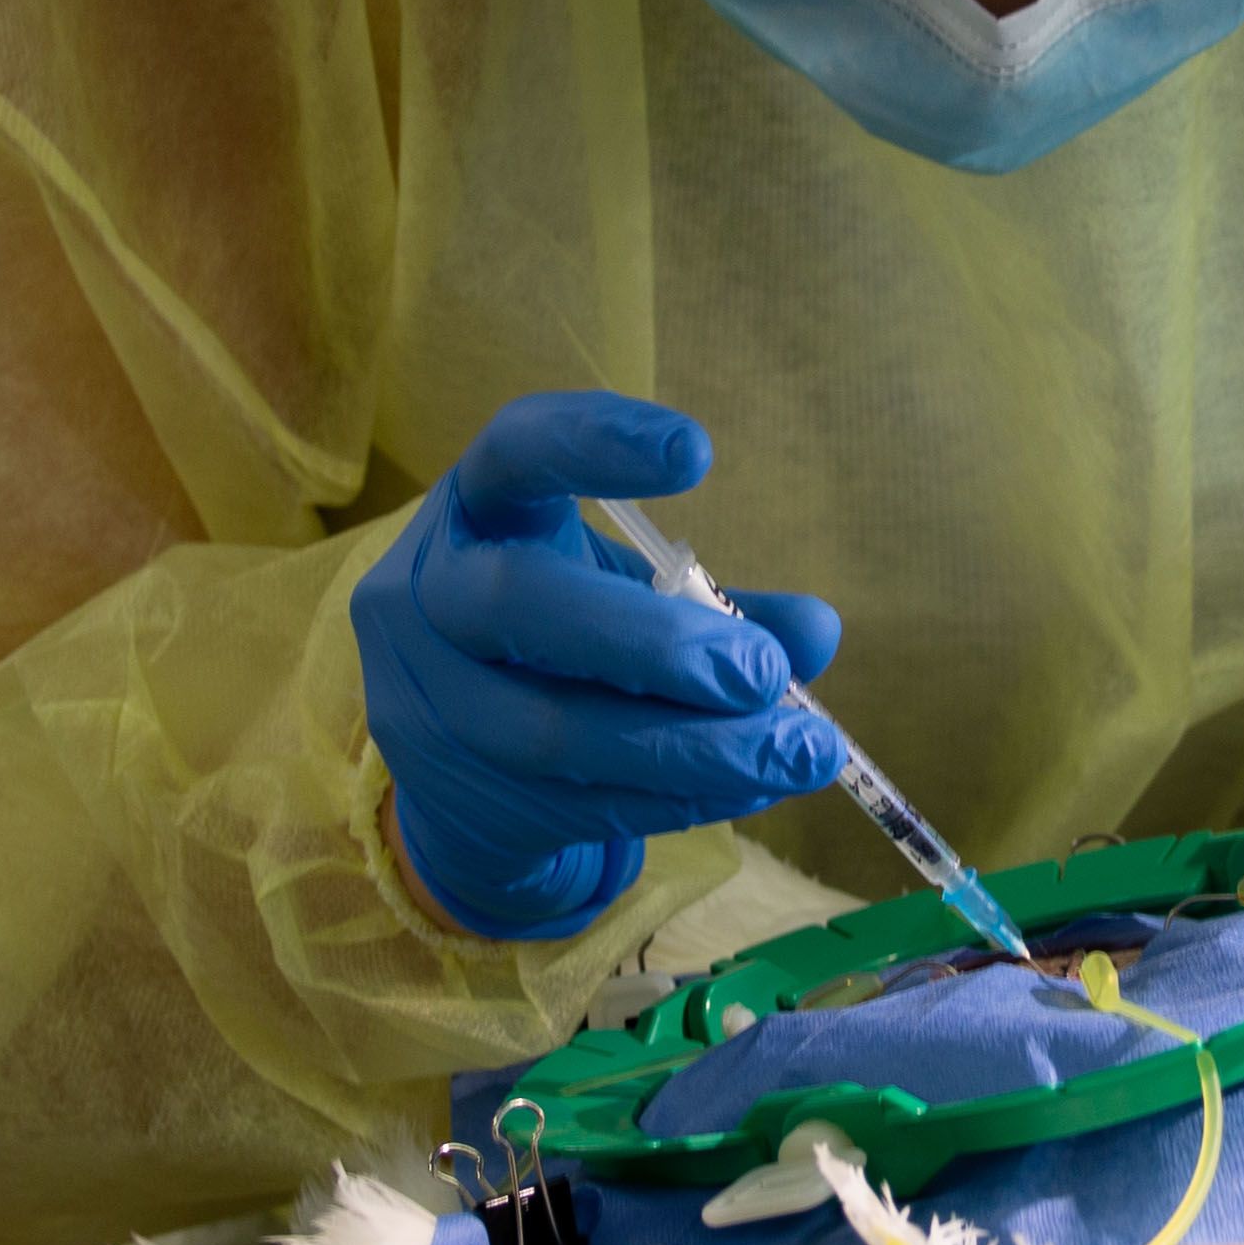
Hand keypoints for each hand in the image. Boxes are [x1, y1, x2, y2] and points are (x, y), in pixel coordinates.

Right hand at [354, 393, 845, 941]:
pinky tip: (751, 787)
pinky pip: (577, 802)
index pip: (515, 452)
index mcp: (473, 510)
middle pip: (519, 603)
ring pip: (555, 730)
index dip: (596, 443)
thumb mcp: (620, 593)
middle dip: (657, 643)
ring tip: (799, 752)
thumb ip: (715, 602)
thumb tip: (816, 632)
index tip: (698, 452)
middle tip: (766, 672)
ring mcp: (429, 704)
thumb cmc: (554, 640)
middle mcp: (427, 596)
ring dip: (697, 748)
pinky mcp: (457, 794)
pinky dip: (680, 795)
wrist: (453, 760)